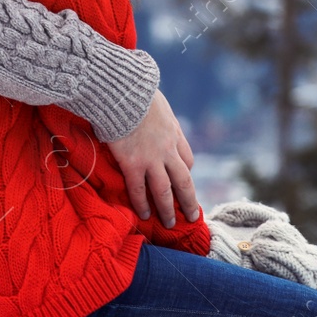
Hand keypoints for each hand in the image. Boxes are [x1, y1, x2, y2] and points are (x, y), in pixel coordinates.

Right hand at [107, 90, 200, 228]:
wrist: (124, 92)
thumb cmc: (138, 93)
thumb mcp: (159, 104)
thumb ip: (160, 118)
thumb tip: (155, 118)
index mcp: (175, 134)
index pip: (187, 161)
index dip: (185, 174)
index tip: (182, 184)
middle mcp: (168, 150)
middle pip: (183, 181)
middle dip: (189, 201)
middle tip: (192, 216)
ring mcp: (151, 159)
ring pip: (164, 191)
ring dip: (168, 210)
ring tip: (169, 224)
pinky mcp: (132, 163)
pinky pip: (138, 189)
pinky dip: (142, 204)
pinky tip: (144, 215)